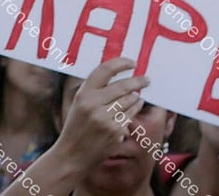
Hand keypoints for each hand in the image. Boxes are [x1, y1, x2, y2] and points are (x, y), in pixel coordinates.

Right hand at [48, 57, 149, 173]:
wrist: (72, 155)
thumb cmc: (77, 126)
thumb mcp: (79, 103)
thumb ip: (96, 90)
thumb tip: (120, 75)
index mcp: (84, 94)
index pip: (105, 70)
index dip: (121, 63)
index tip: (132, 63)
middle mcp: (94, 105)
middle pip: (123, 86)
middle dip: (138, 81)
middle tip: (146, 80)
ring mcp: (106, 119)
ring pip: (130, 101)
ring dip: (136, 97)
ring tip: (137, 96)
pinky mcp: (116, 132)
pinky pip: (130, 116)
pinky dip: (133, 111)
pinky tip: (132, 109)